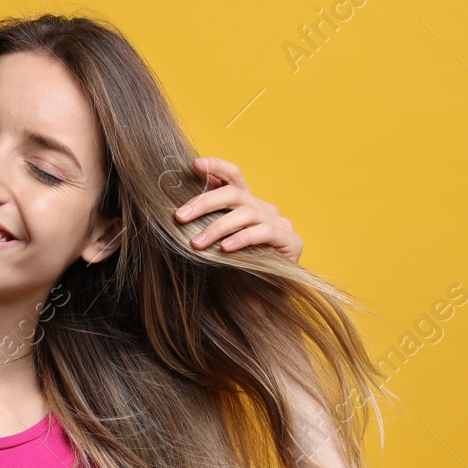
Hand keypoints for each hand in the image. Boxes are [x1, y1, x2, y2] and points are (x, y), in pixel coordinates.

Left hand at [173, 156, 302, 262]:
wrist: (260, 303)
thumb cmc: (233, 273)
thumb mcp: (213, 245)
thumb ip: (204, 224)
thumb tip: (177, 211)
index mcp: (246, 204)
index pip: (232, 176)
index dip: (216, 166)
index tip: (194, 164)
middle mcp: (264, 209)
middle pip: (234, 194)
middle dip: (204, 203)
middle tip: (180, 217)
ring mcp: (280, 223)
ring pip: (246, 213)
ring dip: (217, 227)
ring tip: (196, 244)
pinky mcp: (290, 241)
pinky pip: (263, 233)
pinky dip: (241, 239)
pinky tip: (224, 250)